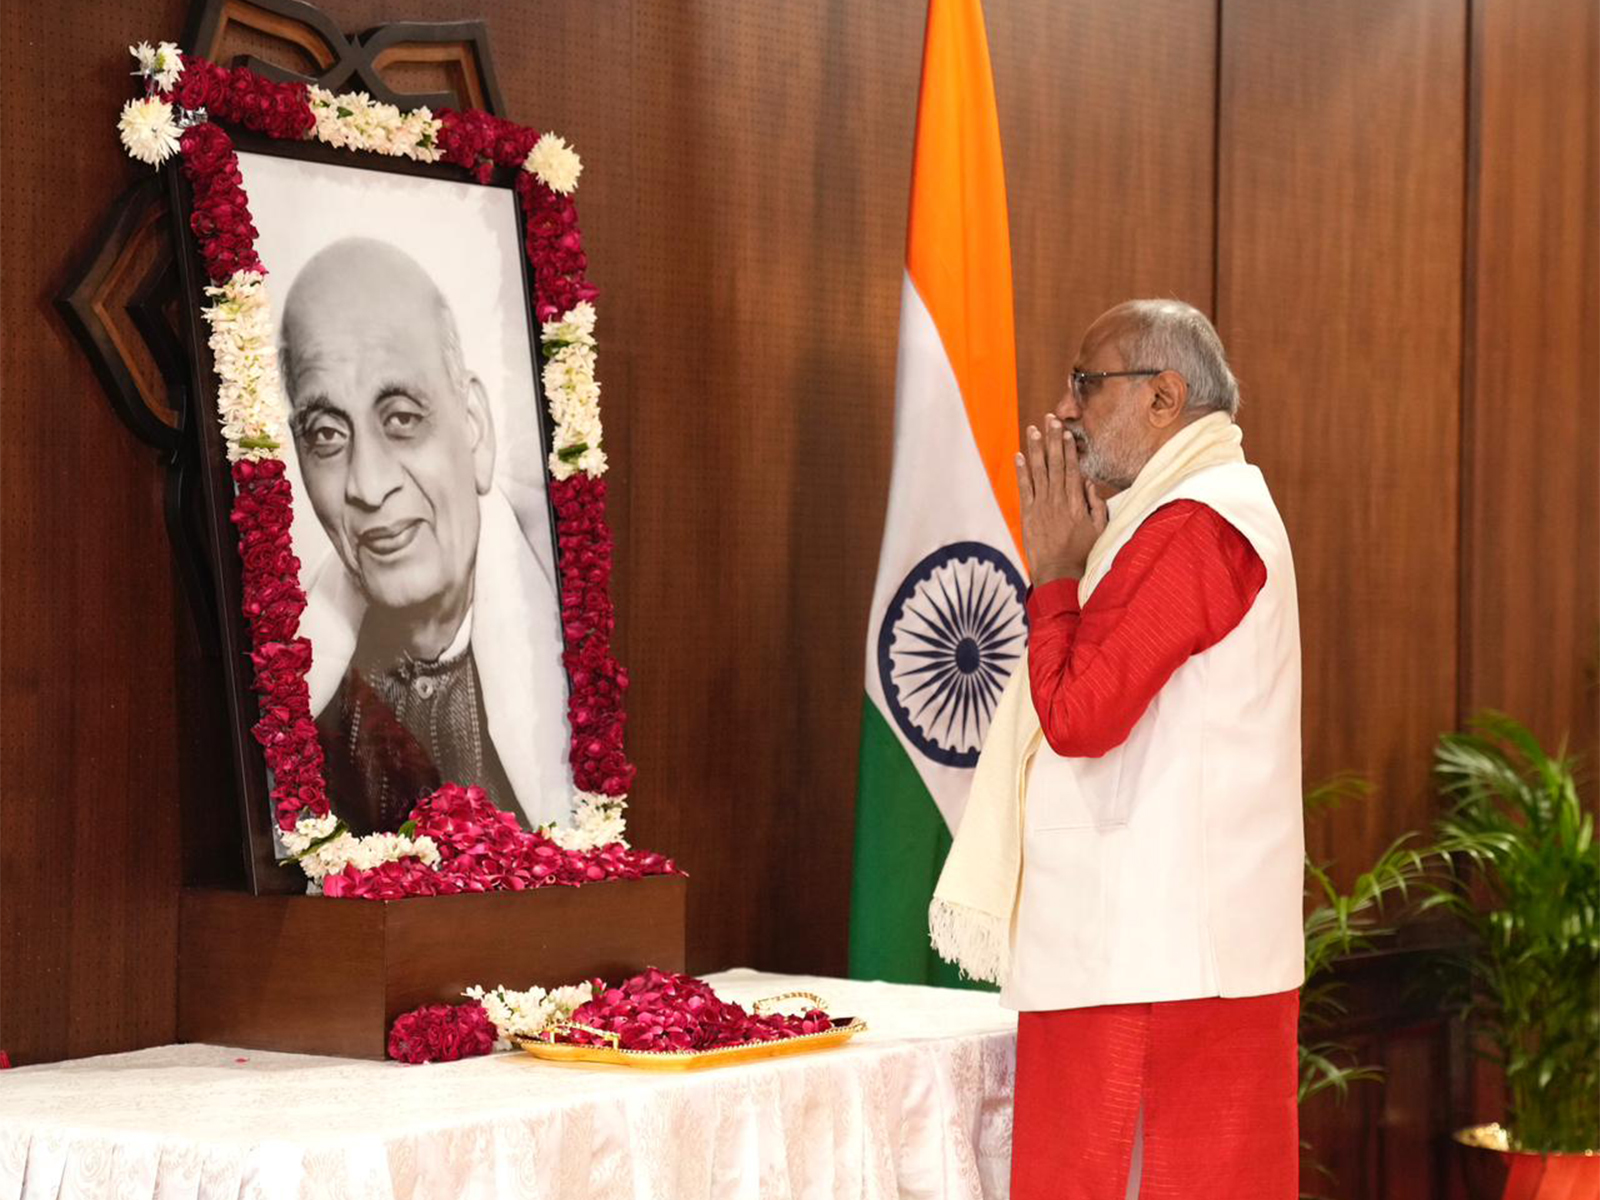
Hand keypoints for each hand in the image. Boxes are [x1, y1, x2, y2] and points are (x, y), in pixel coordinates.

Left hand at [1015, 416, 1107, 583]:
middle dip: (1052, 440)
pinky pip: (1024, 488)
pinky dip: (1021, 471)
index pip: (1072, 469)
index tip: (1066, 432)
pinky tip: (1019, 455)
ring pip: (1038, 471)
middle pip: (1055, 464)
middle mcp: (1058, 500)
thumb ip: (1096, 506)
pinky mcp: (1028, 514)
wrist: (1058, 573)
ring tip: (1033, 430)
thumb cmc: (1081, 554)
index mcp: (1076, 502)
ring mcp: (1041, 506)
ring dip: (1036, 449)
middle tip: (1050, 420)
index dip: (1068, 449)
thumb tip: (1090, 484)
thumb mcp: (1099, 530)